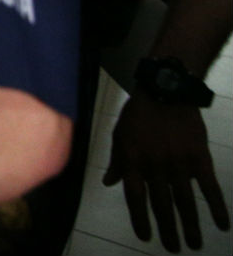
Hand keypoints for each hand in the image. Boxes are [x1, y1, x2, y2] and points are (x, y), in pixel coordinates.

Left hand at [102, 95, 229, 251]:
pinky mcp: (200, 158)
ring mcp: (179, 163)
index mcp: (133, 161)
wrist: (166, 91)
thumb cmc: (138, 114)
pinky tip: (222, 224)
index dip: (140, 219)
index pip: (136, 198)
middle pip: (161, 205)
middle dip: (167, 229)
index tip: (145, 237)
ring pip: (185, 201)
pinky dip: (217, 206)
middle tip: (173, 249)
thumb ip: (117, 161)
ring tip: (193, 245)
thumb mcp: (120, 135)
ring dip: (190, 225)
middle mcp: (155, 166)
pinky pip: (210, 187)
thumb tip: (109, 183)